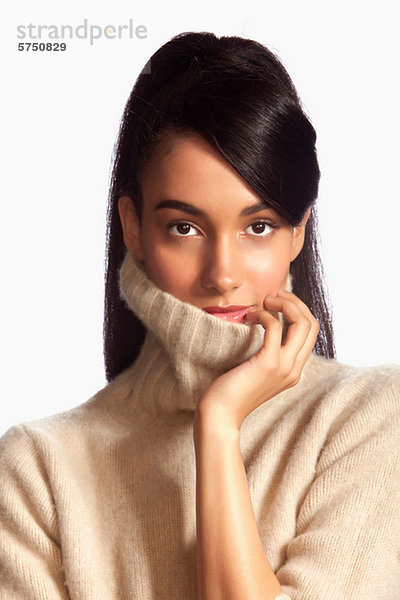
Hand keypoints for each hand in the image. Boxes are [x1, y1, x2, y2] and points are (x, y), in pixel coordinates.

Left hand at [196, 291, 319, 429]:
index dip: (297, 310)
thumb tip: (264, 325)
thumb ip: (266, 354)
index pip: (310, 332)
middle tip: (272, 295)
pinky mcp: (268, 363)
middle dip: (294, 302)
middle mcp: (294, 369)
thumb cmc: (230, 392)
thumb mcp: (255, 371)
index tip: (276, 301)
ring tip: (266, 301)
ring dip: (285, 304)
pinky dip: (263, 315)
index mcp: (293, 370)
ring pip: (302, 323)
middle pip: (312, 324)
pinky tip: (250, 317)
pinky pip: (274, 327)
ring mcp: (284, 367)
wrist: (220, 415)